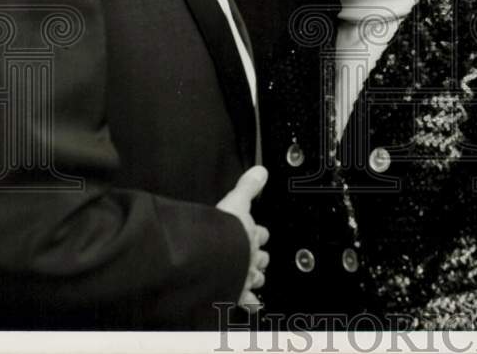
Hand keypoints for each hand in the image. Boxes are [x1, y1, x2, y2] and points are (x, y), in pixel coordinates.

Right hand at [217, 165, 269, 311]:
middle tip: (256, 257)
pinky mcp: (236, 292)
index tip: (258, 233)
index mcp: (249, 235)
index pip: (260, 233)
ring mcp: (245, 276)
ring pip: (257, 278)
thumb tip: (262, 170)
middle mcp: (250, 256)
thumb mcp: (236, 201)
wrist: (214, 257)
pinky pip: (248, 301)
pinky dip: (252, 304)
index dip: (259, 233)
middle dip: (259, 257)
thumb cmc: (221, 231)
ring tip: (256, 278)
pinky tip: (254, 307)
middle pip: (261, 257)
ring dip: (256, 277)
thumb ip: (248, 186)